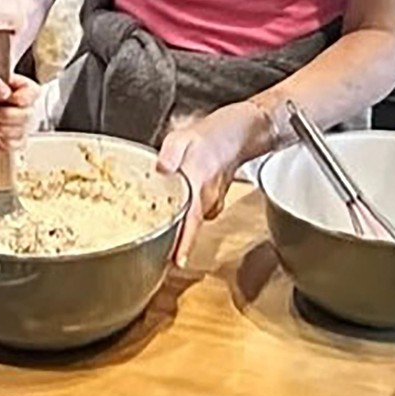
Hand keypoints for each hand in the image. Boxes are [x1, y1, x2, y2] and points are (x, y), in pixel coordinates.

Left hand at [0, 73, 39, 149]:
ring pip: (20, 132)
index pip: (34, 93)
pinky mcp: (18, 139)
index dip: (19, 99)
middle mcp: (27, 105)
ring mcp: (24, 123)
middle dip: (3, 116)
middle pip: (26, 115)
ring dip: (0, 128)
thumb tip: (5, 92)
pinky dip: (1, 141)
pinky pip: (15, 144)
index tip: (3, 98)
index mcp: (23, 87)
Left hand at [156, 102, 273, 267]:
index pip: (191, 219)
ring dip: (177, 231)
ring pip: (192, 223)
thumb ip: (170, 153)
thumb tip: (160, 168)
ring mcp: (211, 202)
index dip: (184, 242)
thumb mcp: (182, 137)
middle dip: (173, 244)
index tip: (177, 262)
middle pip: (189, 228)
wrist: (239, 134)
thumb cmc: (212, 136)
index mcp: (198, 183)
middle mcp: (207, 198)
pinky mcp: (211, 202)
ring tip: (158, 237)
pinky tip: (172, 210)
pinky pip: (195, 215)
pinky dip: (183, 218)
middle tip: (155, 258)